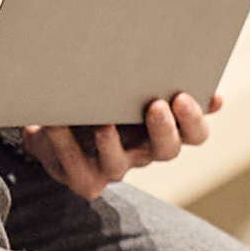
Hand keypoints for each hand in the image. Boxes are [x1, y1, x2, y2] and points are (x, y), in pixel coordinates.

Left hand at [21, 89, 213, 202]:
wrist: (55, 123)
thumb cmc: (99, 98)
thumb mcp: (127, 85)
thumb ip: (154, 76)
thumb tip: (190, 70)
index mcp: (162, 129)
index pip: (195, 134)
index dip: (193, 120)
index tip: (183, 97)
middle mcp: (144, 152)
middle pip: (168, 150)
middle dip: (164, 129)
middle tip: (157, 106)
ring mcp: (115, 168)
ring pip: (119, 164)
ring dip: (111, 144)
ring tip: (104, 124)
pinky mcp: (86, 180)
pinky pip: (76, 165)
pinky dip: (65, 143)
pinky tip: (58, 123)